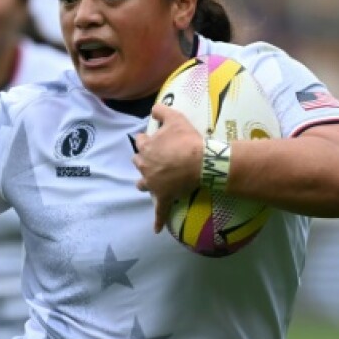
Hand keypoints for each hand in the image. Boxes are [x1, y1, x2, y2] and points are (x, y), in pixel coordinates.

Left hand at [133, 103, 203, 231]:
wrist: (200, 161)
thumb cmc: (187, 139)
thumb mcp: (175, 118)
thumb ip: (161, 110)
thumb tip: (153, 108)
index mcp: (147, 147)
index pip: (140, 141)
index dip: (146, 140)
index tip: (151, 140)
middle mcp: (146, 165)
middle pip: (138, 162)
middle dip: (143, 160)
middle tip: (153, 159)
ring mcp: (153, 183)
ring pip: (142, 184)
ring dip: (145, 183)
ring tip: (150, 184)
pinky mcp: (163, 197)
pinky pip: (159, 212)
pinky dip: (157, 221)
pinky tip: (156, 229)